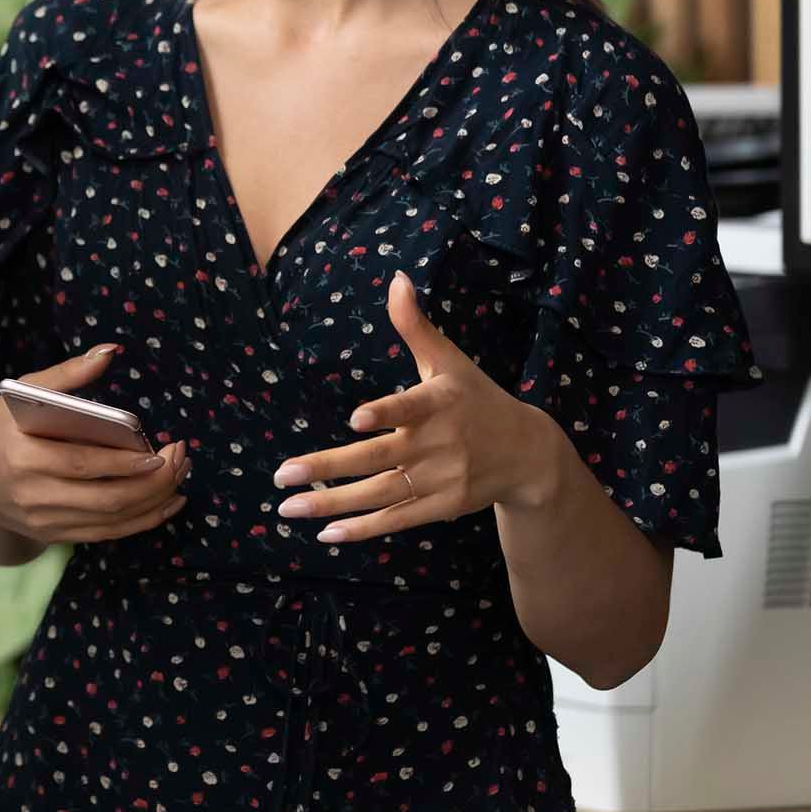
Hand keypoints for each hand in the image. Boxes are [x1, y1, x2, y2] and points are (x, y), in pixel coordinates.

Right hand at [0, 345, 188, 545]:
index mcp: (22, 455)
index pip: (81, 463)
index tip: (158, 451)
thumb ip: (66, 374)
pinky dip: (142, 522)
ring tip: (179, 477)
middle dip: (152, 483)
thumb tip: (110, 351)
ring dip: (154, 502)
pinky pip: (107, 535)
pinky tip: (166, 504)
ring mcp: (44, 521)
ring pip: (111, 520)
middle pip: (105, 498)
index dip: (123, 463)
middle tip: (180, 460)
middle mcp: (32, 495)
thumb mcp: (21, 393)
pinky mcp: (55, 536)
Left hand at [273, 271, 561, 544]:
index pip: (409, 408)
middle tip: (283, 474)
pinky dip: (363, 528)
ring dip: (333, 504)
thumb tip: (396, 278)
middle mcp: (437, 444)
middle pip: (377, 459)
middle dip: (328, 468)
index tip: (355, 419)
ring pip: (380, 494)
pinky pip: (397, 518)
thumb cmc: (477, 398)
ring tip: (289, 508)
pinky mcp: (441, 506)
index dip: (385, 413)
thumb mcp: (449, 360)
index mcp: (438, 403)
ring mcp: (440, 480)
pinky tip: (326, 533)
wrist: (528, 453)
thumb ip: (415, 324)